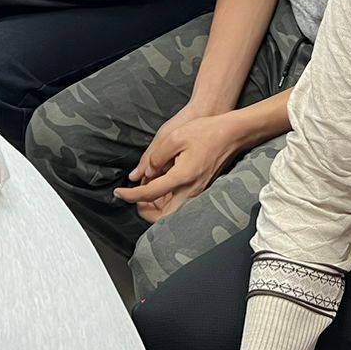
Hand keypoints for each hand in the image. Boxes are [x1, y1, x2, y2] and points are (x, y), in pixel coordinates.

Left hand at [114, 109, 245, 223]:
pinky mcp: (200, 189)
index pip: (149, 194)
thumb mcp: (175, 136)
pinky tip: (159, 183)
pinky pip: (180, 203)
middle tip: (134, 196)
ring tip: (145, 186)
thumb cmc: (206, 132)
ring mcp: (197, 191)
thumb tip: (147, 172)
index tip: (118, 192)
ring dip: (155, 206)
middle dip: (145, 211)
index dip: (130, 195)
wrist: (232, 134)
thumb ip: (156, 156)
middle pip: (163, 217)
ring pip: (171, 212)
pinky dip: (166, 199)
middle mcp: (191, 190)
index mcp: (182, 177)